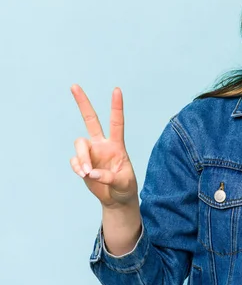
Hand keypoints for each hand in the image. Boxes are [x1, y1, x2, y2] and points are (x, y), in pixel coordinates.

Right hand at [70, 84, 137, 208]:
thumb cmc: (125, 187)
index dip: (116, 106)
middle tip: (74, 85)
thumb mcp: (124, 182)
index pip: (117, 122)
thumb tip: (90, 172)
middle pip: (90, 119)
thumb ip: (109, 177)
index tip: (116, 90)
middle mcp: (102, 144)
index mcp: (117, 145)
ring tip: (86, 172)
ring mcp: (91, 153)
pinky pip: (75, 160)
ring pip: (80, 144)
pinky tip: (85, 174)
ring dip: (82, 157)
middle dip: (82, 103)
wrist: (116, 199)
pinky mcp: (82, 163)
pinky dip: (78, 167)